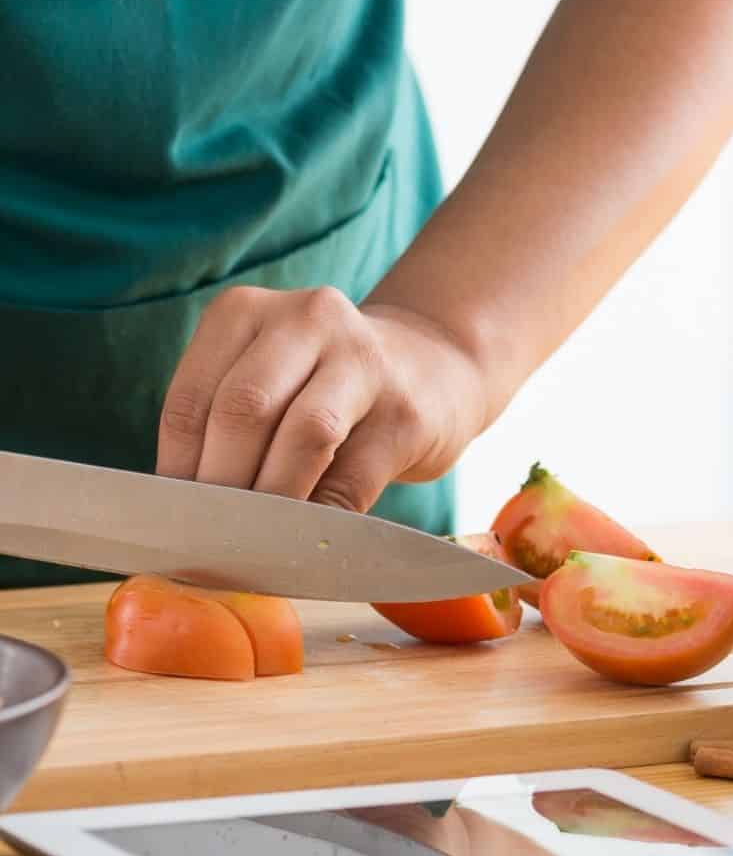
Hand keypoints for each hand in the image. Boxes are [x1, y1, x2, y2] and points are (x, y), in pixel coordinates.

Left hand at [157, 287, 487, 510]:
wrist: (433, 368)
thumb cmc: (324, 389)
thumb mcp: (266, 381)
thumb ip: (225, 430)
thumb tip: (184, 517)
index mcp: (245, 312)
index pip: (192, 400)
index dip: (177, 472)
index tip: (176, 524)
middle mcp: (305, 319)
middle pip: (244, 410)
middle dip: (222, 488)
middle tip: (212, 541)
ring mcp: (363, 360)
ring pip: (305, 435)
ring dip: (274, 501)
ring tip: (256, 543)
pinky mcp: (406, 413)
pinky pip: (354, 478)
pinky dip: (323, 520)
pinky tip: (307, 541)